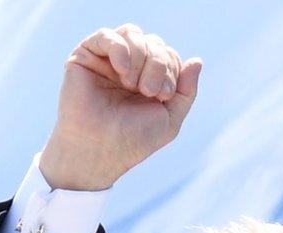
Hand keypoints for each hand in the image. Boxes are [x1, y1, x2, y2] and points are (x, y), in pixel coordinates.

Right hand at [39, 25, 201, 191]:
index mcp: (148, 78)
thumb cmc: (133, 139)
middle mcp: (129, 66)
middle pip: (154, 43)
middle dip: (158, 65)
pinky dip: (120, 49)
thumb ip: (186, 91)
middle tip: (148, 91)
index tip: (163, 97)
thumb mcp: (170, 118)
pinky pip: (106, 35)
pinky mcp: (85, 56)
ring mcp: (106, 60)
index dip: (172, 69)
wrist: (100, 149)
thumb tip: (197, 61)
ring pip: (133, 33)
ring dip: (141, 57)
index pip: (168, 54)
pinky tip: (122, 71)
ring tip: (132, 84)